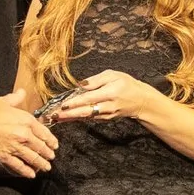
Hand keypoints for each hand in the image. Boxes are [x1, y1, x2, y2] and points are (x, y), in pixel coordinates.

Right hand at [0, 91, 59, 176]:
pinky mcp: (5, 156)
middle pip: (40, 147)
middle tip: (51, 157)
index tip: (54, 145)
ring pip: (33, 158)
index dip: (51, 141)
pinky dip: (26, 171)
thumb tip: (22, 92)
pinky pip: (19, 166)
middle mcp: (24, 135)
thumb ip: (16, 98)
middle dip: (48, 154)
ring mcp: (15, 147)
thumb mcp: (5, 101)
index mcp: (26, 120)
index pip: (44, 133)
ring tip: (46, 167)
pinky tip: (31, 174)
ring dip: (41, 164)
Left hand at [45, 69, 159, 124]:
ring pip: (84, 117)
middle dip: (68, 115)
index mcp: (109, 93)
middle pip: (84, 112)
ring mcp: (105, 115)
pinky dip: (75, 118)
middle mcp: (107, 107)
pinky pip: (88, 118)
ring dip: (69, 118)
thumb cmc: (126, 84)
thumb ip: (96, 80)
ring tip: (54, 118)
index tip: (63, 105)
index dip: (75, 102)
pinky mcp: (103, 119)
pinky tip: (64, 118)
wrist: (140, 101)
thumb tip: (80, 85)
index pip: (89, 98)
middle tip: (53, 116)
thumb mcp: (113, 75)